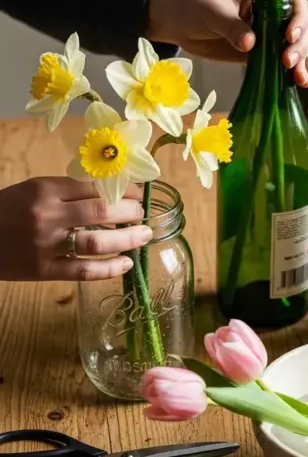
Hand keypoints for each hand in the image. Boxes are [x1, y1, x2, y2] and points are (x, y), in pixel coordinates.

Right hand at [0, 178, 150, 281]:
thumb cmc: (7, 210)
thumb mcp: (33, 190)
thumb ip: (67, 192)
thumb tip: (112, 193)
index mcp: (45, 189)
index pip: (93, 186)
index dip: (122, 189)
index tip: (137, 192)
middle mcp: (47, 215)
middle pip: (101, 211)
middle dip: (130, 211)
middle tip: (144, 213)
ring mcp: (46, 245)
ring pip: (97, 242)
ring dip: (127, 238)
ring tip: (144, 235)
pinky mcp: (43, 271)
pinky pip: (83, 270)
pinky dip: (109, 268)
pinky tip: (127, 263)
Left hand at [147, 0, 307, 86]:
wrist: (178, 23)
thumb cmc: (196, 6)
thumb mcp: (213, 12)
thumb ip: (232, 27)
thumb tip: (250, 44)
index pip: (295, 3)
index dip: (299, 19)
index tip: (289, 36)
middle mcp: (272, 14)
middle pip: (301, 28)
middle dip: (299, 45)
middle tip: (287, 62)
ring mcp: (268, 35)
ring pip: (295, 47)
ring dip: (300, 62)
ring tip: (297, 79)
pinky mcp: (259, 55)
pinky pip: (279, 64)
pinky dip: (289, 74)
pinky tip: (296, 84)